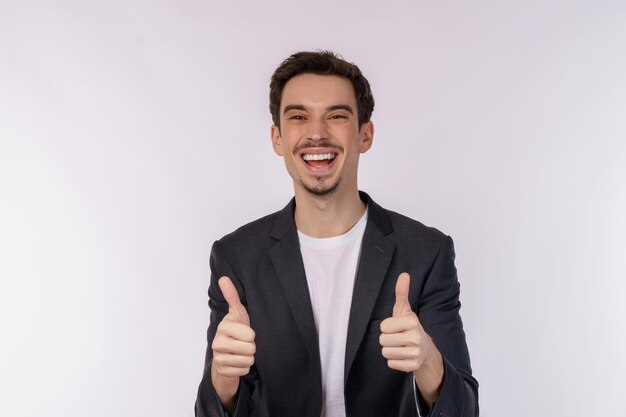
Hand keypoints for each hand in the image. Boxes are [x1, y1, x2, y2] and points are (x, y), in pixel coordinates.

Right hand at [210, 276, 255, 410]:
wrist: (226, 355)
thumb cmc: (236, 331)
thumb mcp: (238, 314)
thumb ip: (232, 296)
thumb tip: (223, 277)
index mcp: (223, 327)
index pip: (250, 335)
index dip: (252, 335)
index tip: (246, 332)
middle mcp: (217, 342)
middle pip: (250, 349)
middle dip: (252, 348)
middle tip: (245, 344)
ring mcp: (218, 358)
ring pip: (247, 361)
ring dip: (249, 358)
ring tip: (242, 352)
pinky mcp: (221, 371)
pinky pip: (243, 371)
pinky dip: (244, 368)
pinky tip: (238, 362)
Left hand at [379, 272, 442, 404]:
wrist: (425, 349)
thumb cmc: (410, 327)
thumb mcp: (404, 310)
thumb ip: (401, 293)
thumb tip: (404, 274)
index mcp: (412, 321)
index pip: (383, 326)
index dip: (387, 327)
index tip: (396, 327)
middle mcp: (416, 337)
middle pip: (383, 340)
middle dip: (387, 339)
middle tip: (398, 337)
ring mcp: (416, 353)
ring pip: (386, 353)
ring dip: (390, 350)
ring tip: (400, 346)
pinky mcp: (413, 366)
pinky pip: (391, 364)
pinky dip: (394, 361)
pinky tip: (403, 355)